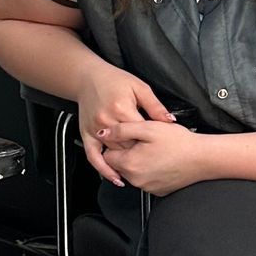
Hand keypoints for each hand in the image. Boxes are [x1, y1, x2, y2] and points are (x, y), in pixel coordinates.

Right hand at [78, 62, 174, 186]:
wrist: (88, 77)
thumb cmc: (114, 81)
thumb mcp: (140, 88)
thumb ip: (155, 106)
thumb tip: (170, 121)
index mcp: (121, 108)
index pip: (141, 133)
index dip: (153, 143)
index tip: (163, 149)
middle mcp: (107, 121)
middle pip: (128, 146)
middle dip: (141, 154)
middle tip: (155, 162)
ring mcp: (95, 129)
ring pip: (114, 153)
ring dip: (127, 163)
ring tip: (141, 171)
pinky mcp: (86, 134)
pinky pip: (93, 157)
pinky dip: (104, 169)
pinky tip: (116, 177)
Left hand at [97, 114, 206, 197]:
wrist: (203, 158)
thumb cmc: (179, 143)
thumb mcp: (148, 127)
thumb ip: (122, 130)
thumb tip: (103, 133)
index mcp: (130, 164)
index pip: (107, 156)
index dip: (117, 143)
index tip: (131, 137)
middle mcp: (136, 180)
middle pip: (119, 165)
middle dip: (128, 153)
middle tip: (146, 142)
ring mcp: (147, 187)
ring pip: (133, 172)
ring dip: (139, 161)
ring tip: (156, 150)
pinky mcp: (158, 190)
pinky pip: (146, 179)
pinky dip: (150, 170)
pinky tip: (162, 160)